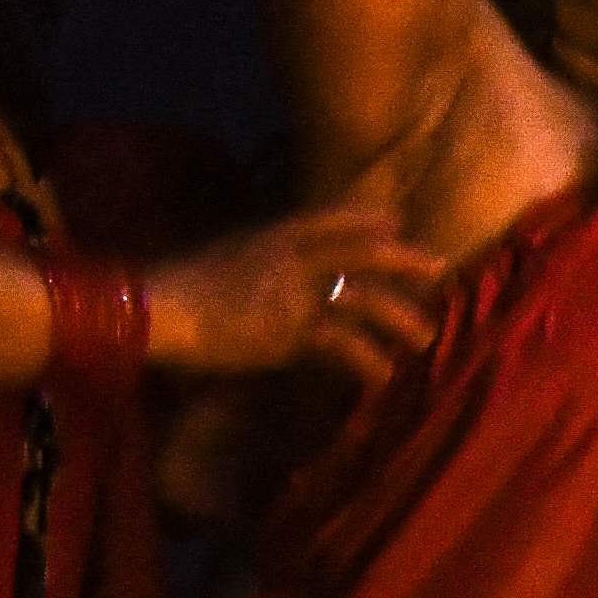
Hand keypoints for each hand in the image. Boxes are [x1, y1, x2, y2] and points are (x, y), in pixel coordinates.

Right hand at [147, 207, 447, 384]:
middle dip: (404, 261)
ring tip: (425, 339)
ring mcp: (293, 292)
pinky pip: (342, 345)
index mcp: (273, 235)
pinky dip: (366, 361)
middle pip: (361, 252)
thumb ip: (256, 263)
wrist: (158, 310)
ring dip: (398, 319)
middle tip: (439, 268)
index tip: (396, 223)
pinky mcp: (290, 331)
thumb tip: (266, 279)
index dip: (365, 220)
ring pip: (363, 299)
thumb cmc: (179, 291)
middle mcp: (291, 257)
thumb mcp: (224, 260)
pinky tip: (382, 378)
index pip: (330, 220)